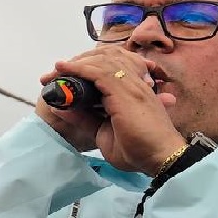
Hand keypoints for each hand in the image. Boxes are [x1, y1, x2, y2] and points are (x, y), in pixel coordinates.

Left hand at [38, 46, 182, 174]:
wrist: (162, 159)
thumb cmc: (140, 151)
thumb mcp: (104, 134)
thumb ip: (85, 119)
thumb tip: (61, 107)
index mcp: (134, 90)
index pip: (111, 67)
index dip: (88, 67)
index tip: (66, 76)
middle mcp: (134, 82)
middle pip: (105, 58)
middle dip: (80, 61)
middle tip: (56, 73)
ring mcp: (131, 83)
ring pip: (101, 61)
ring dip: (76, 63)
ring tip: (56, 71)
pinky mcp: (124, 89)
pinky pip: (97, 71)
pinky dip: (78, 68)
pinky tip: (62, 70)